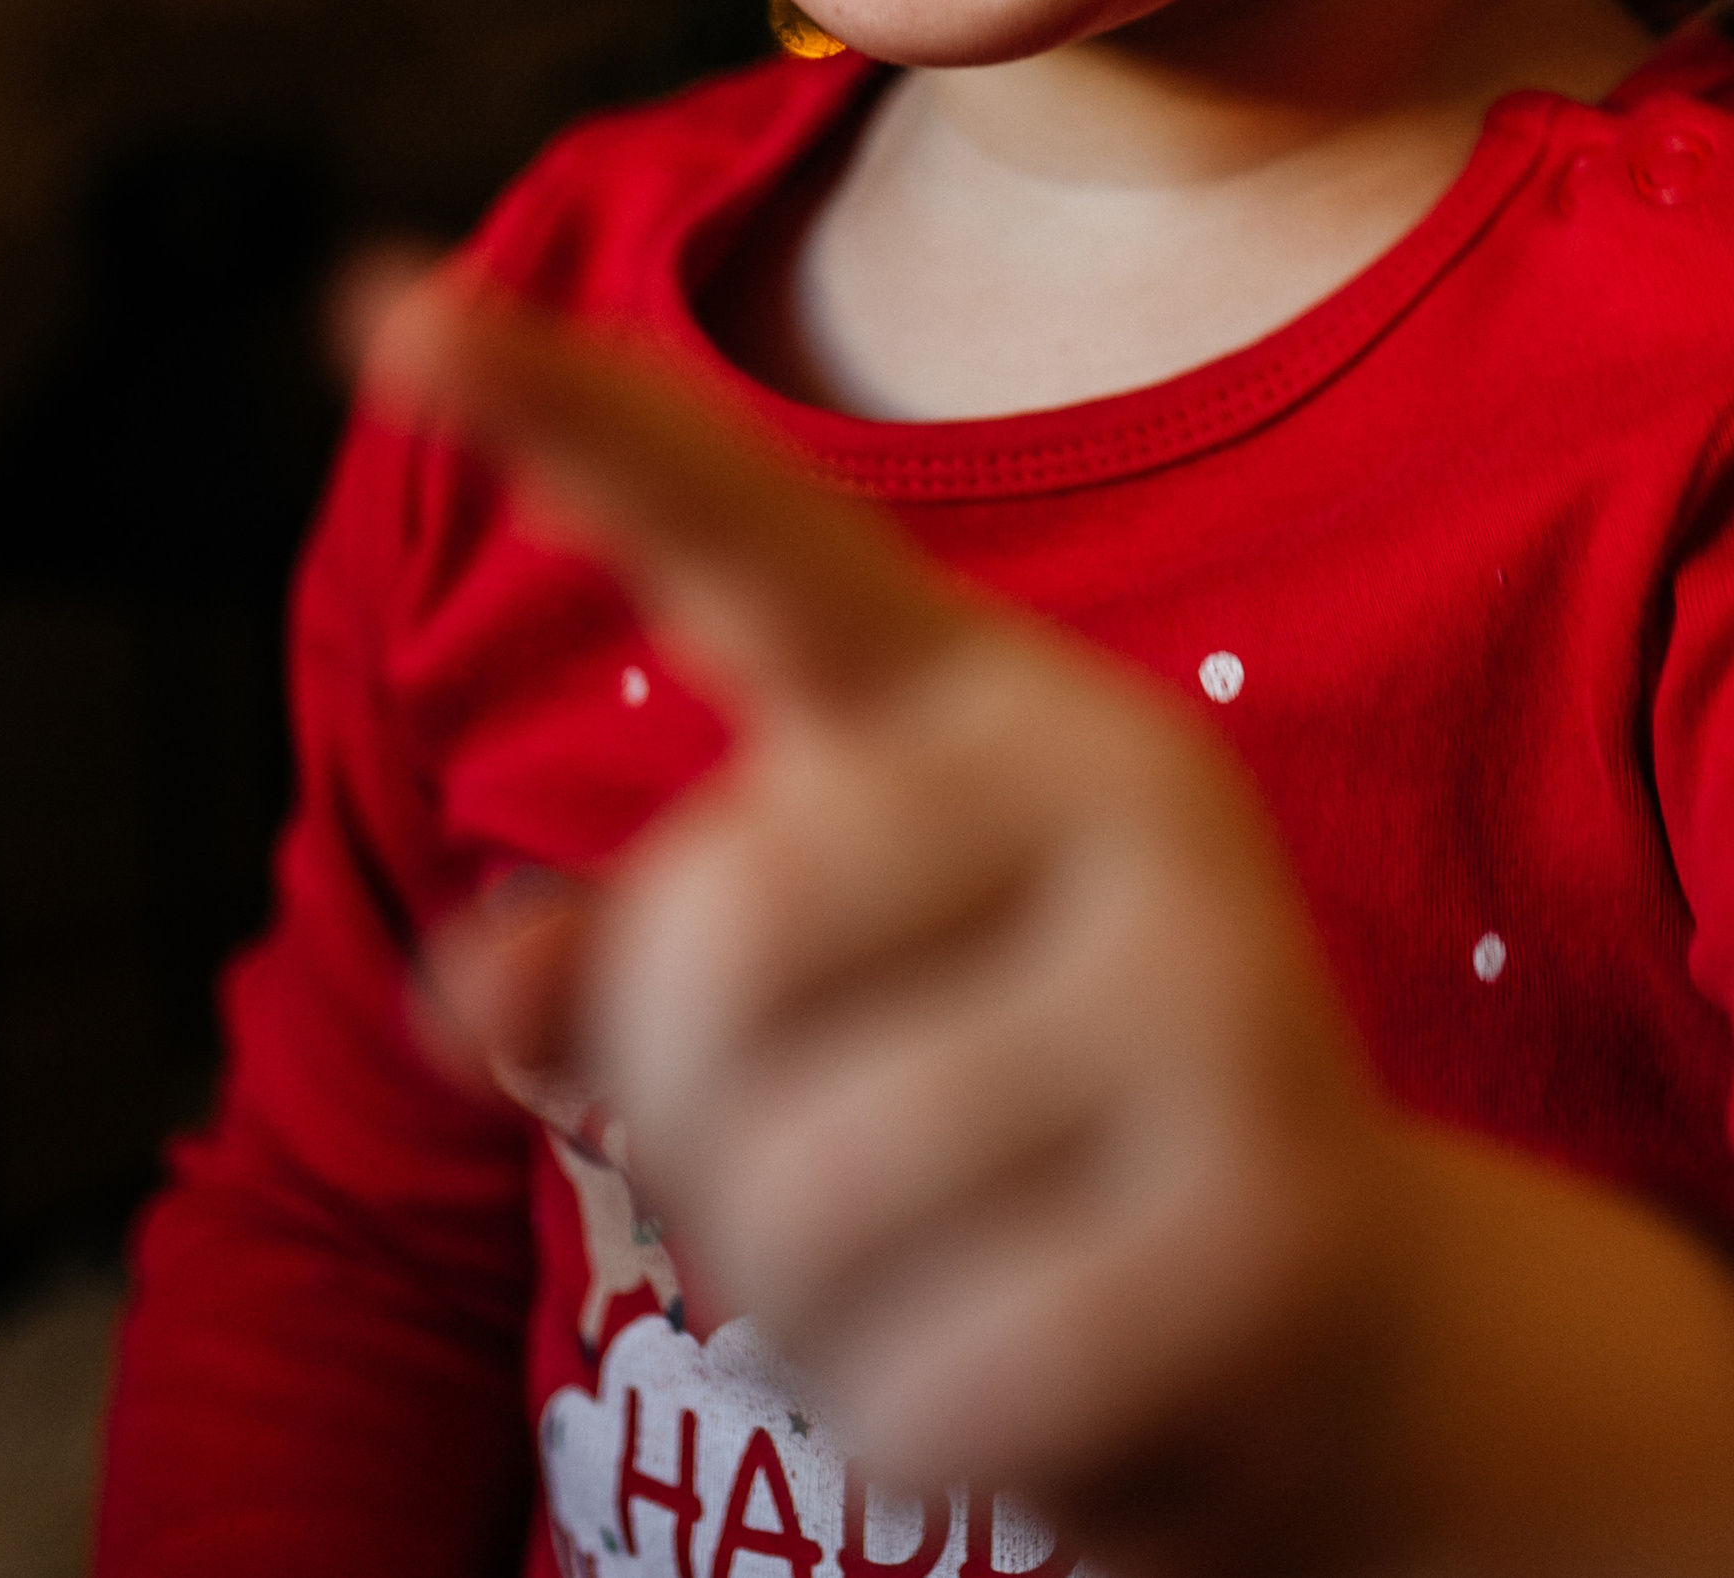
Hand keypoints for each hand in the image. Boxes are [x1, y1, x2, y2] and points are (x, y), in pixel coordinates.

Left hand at [373, 277, 1410, 1573]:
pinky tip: (1056, 1377)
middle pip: (718, 940)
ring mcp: (1220, 981)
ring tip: (963, 1273)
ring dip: (822, 1309)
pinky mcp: (1273, 1207)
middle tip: (857, 1165)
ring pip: (806, 1191)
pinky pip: (935, 1385)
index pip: (751, 533)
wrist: (1348, 1323)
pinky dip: (934, 1432)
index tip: (385, 303)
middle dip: (710, 1118)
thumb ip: (637, 966)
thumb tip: (467, 985)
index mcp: (979, 700)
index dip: (564, 418)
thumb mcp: (823, 1012)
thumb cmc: (1016, 1128)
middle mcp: (1115, 783)